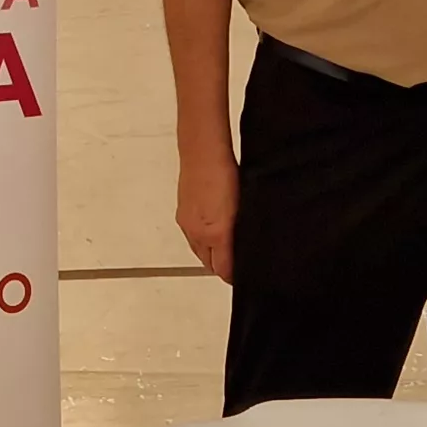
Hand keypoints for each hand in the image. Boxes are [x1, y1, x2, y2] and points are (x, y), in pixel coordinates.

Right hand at [177, 152, 238, 280]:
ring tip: (226, 246)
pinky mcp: (182, 214)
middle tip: (237, 263)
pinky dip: (202, 238)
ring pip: (200, 250)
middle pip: (209, 264)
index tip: (243, 274)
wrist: (202, 151)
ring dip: (211, 253)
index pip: (222, 270)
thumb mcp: (240, 207)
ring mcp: (187, 223)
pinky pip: (192, 236)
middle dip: (222, 266)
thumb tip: (243, 251)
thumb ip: (240, 233)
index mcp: (215, 234)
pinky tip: (213, 226)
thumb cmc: (224, 173)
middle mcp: (197, 233)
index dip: (234, 275)